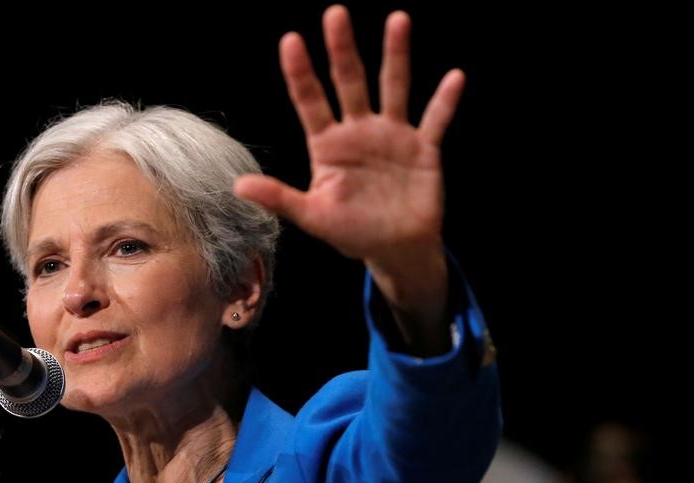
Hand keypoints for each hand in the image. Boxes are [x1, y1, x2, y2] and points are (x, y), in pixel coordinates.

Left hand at [235, 5, 463, 352]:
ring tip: (397, 20)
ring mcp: (393, 136)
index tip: (290, 40)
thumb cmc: (352, 232)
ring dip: (396, 56)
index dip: (300, 72)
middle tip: (335, 13)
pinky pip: (436, 120)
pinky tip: (454, 78)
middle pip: (350, 82)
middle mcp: (359, 131)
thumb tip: (238, 185)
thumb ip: (280, 198)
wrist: (395, 249)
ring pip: (393, 87)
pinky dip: (445, 101)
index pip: (310, 101)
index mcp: (329, 145)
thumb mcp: (313, 216)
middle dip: (342, 49)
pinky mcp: (423, 149)